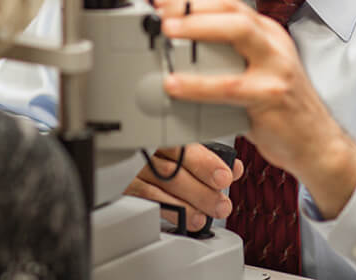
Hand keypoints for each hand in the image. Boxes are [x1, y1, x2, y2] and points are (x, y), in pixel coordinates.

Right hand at [124, 143, 243, 231]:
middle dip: (201, 191)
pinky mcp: (123, 188)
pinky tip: (181, 221)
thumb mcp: (185, 151)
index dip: (206, 163)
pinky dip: (165, 212)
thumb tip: (234, 168)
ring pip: (157, 189)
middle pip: (172, 170)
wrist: (120, 167)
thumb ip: (208, 159)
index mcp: (163, 134)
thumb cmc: (162, 158)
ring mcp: (131, 170)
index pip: (185, 146)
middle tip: (221, 205)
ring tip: (203, 218)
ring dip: (185, 207)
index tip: (225, 176)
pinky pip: (142, 202)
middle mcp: (145, 150)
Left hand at [153, 0, 355, 218]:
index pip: (228, 3)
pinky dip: (198, 84)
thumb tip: (178, 51)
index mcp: (267, 33)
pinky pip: (228, 86)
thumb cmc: (281, 108)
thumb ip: (227, 58)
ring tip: (167, 35)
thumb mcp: (257, 71)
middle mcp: (273, 44)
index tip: (162, 1)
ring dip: (197, 30)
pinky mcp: (270, 96)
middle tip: (161, 13)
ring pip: (236, 34)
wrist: (317, 143)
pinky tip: (176, 85)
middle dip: (193, 7)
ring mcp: (275, 68)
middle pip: (232, 10)